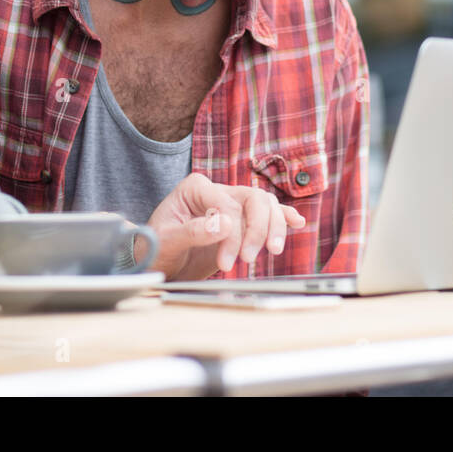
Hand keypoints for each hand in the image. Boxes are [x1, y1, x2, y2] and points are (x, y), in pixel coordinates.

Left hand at [140, 173, 306, 280]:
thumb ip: (192, 232)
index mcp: (196, 188)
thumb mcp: (165, 242)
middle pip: (253, 199)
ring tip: (273, 251)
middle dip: (258, 229)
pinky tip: (297, 223)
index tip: (227, 262)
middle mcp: (216, 191)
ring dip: (273, 228)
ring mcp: (230, 205)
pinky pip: (267, 213)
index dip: (233, 234)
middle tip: (250, 259)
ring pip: (265, 205)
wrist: (157, 263)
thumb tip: (225, 224)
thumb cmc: (154, 250)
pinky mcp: (240, 222)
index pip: (227, 205)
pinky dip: (283, 217)